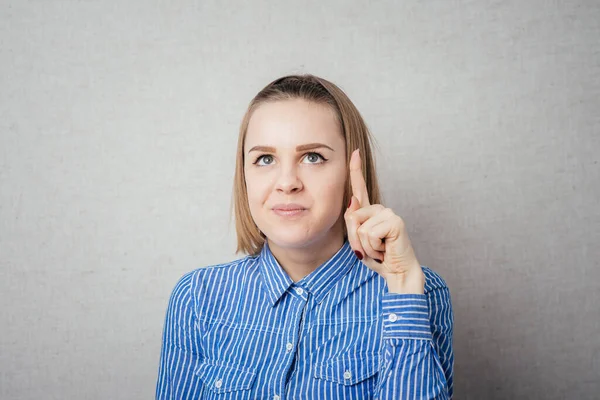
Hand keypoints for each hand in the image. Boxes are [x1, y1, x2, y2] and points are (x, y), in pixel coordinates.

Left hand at [344, 149, 424, 293]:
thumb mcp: (359, 241)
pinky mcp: (394, 221)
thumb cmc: (379, 259)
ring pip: (359, 227)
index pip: (360, 188)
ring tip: (380, 250)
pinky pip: (369, 234)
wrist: (397, 273)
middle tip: (372, 249)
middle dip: (355, 239)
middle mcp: (379, 209)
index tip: (354, 152)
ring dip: (365, 246)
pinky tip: (386, 249)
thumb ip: (353, 222)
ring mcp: (388, 213)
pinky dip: (373, 248)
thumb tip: (353, 201)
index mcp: (370, 213)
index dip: (355, 170)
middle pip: (351, 217)